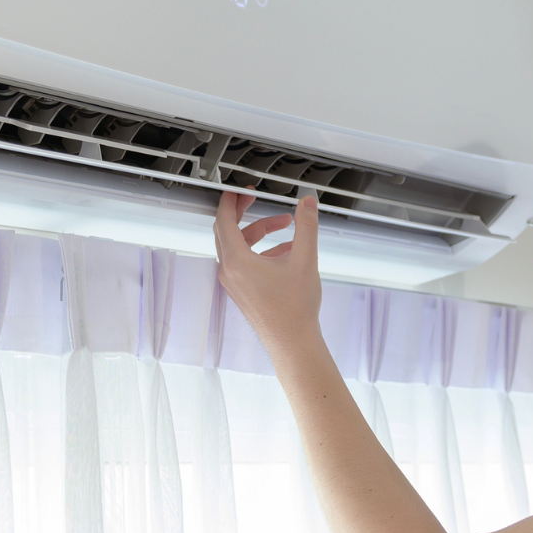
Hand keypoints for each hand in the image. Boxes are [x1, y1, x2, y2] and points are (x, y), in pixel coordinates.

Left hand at [213, 191, 321, 347]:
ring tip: (287, 226)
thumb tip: (307, 203)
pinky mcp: (243, 291)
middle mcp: (230, 272)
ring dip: (260, 232)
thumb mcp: (305, 260)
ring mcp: (234, 283)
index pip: (224, 221)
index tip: (237, 188)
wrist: (293, 344)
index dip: (230, 200)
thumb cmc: (294, 309)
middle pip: (228, 231)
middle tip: (255, 197)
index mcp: (237, 262)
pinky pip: (246, 262)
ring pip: (240, 247)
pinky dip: (263, 251)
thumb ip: (306, 227)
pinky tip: (288, 251)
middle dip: (244, 212)